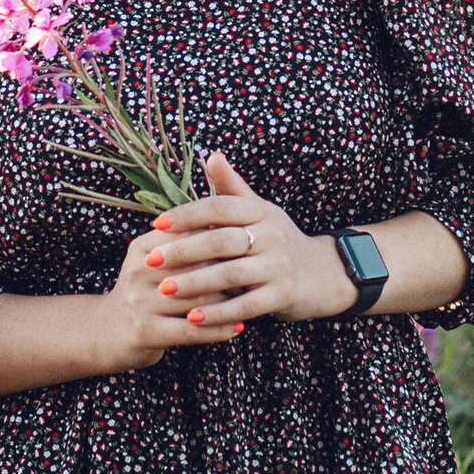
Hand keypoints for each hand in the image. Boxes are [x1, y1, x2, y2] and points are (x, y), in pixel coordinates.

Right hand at [93, 217, 246, 370]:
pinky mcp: (144, 331)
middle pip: (197, 266)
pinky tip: (237, 328)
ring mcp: (140, 302)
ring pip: (198, 299)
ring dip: (230, 303)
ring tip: (253, 301)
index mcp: (145, 246)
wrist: (108, 331)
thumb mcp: (156, 261)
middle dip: (231, 271)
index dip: (223, 239)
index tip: (250, 244)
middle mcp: (140, 270)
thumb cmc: (147, 292)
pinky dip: (217, 329)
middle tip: (258, 274)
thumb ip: (186, 242)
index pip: (191, 235)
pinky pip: (191, 330)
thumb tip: (235, 225)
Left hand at [142, 153, 359, 323]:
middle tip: (150, 260)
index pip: (219, 207)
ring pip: (230, 274)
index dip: (187, 214)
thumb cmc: (278, 240)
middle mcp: (272, 234)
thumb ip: (232, 187)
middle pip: (220, 241)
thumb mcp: (259, 211)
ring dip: (194, 283)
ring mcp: (279, 265)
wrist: (322, 274)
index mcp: (260, 211)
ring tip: (164, 290)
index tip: (156, 225)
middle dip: (183, 251)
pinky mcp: (283, 294)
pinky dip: (217, 313)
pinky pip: (245, 305)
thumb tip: (211, 155)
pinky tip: (192, 318)